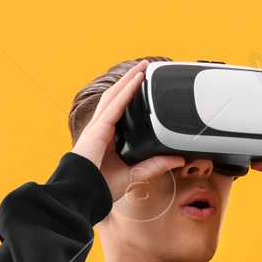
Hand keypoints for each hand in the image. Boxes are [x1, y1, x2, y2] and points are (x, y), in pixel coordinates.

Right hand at [73, 61, 184, 203]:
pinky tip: (136, 81)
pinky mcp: (99, 128)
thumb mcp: (136, 174)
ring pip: (115, 96)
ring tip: (142, 68)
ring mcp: (98, 127)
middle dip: (130, 81)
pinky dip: (126, 92)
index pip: (121, 111)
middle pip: (117, 97)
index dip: (130, 96)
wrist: (85, 193)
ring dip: (129, 80)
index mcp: (108, 138)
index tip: (143, 86)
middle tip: (144, 68)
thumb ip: (156, 165)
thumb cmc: (101, 187)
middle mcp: (102, 129)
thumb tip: (177, 159)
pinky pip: (116, 106)